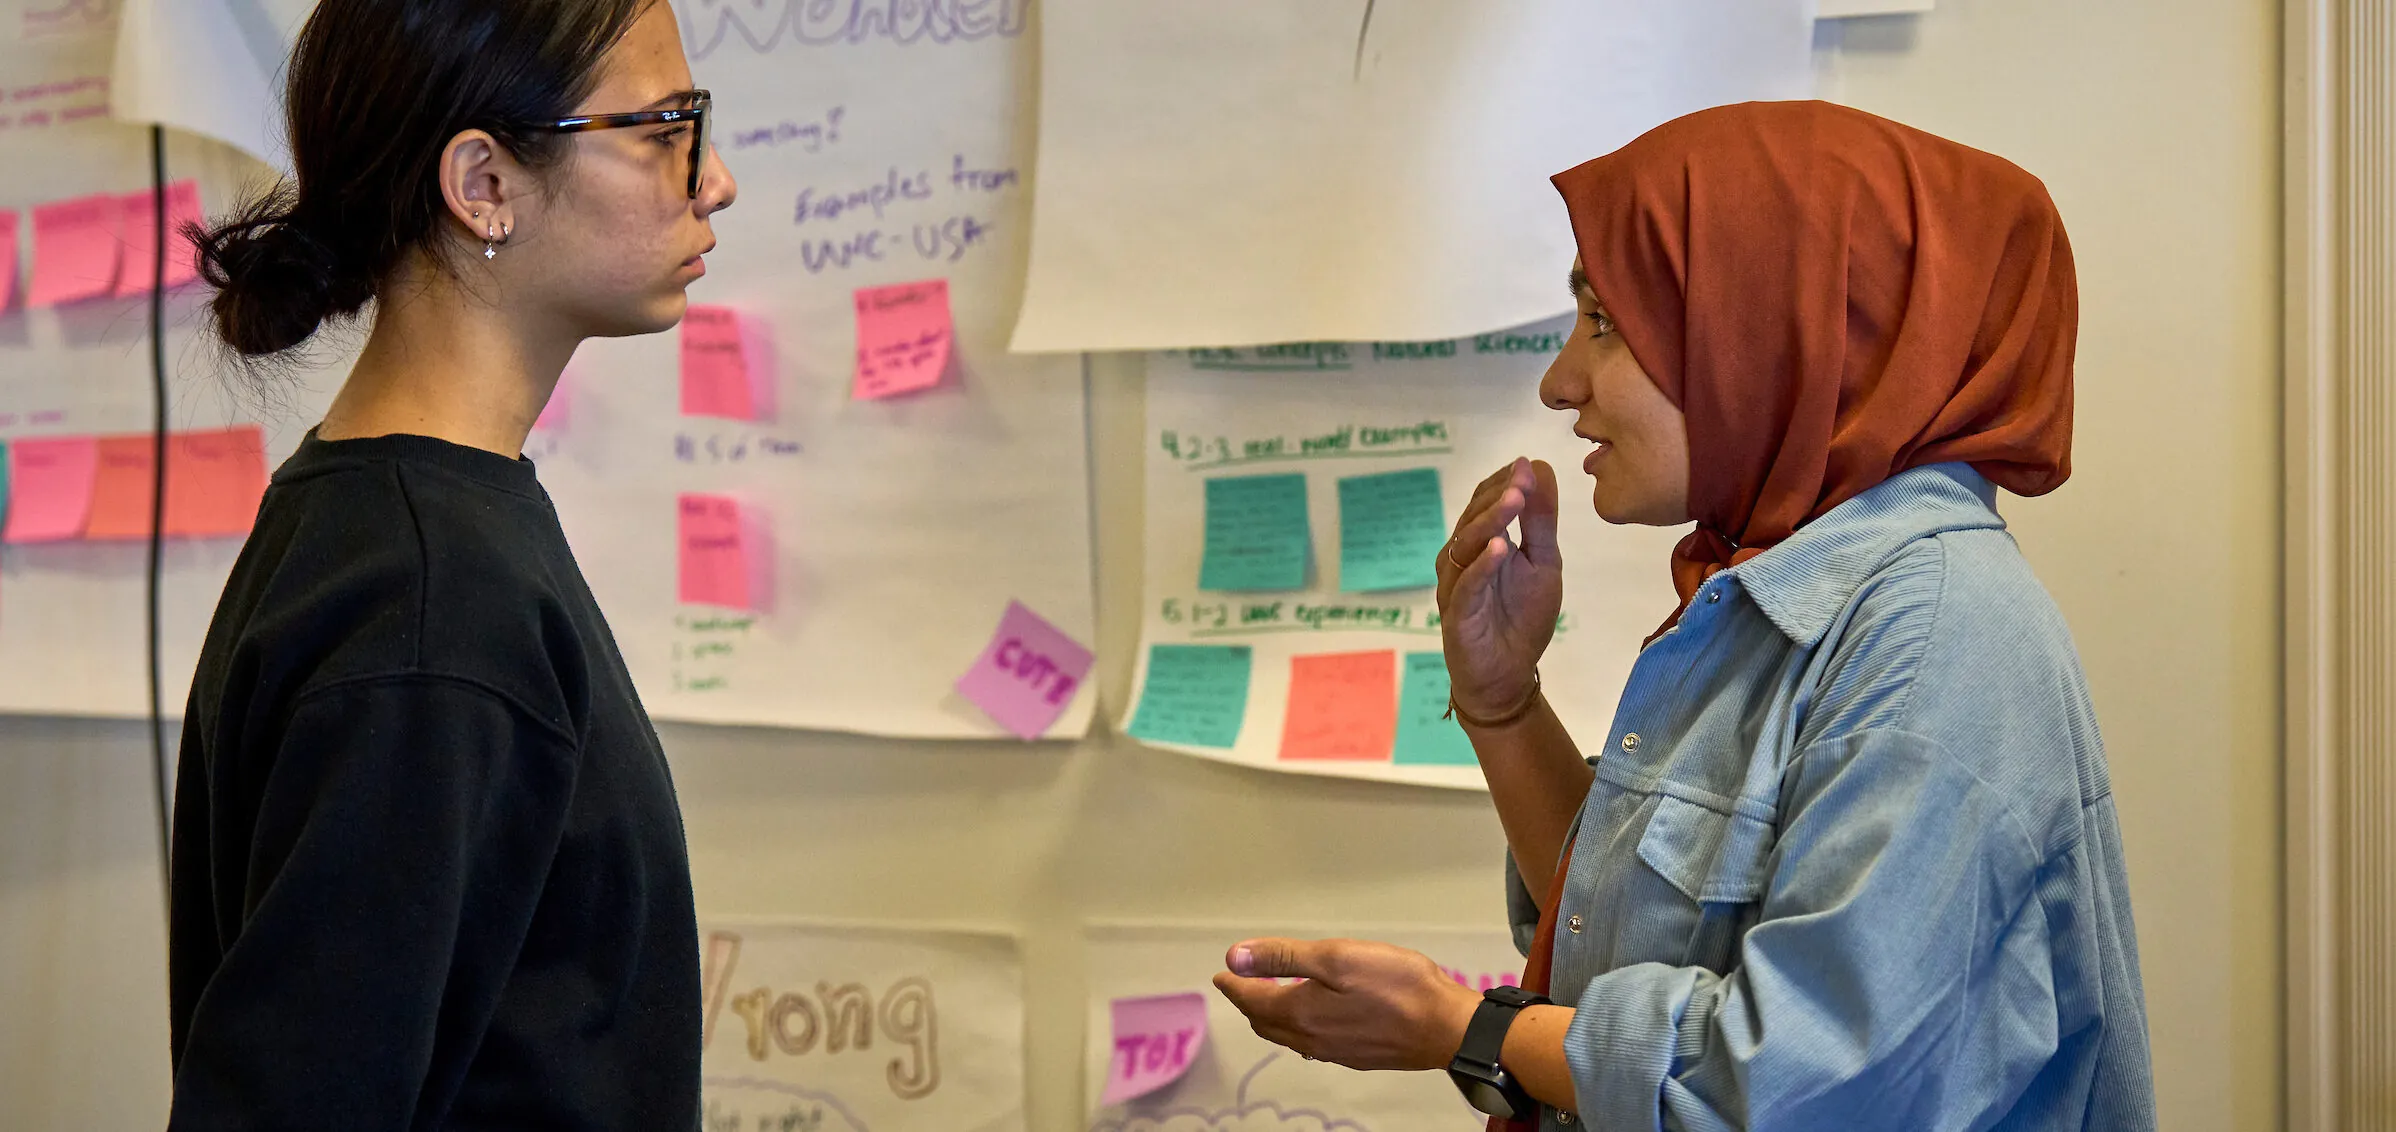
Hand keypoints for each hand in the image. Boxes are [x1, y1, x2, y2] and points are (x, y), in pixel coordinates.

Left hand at [1211, 938, 1482, 1071]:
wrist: (1447, 1027)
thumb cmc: (1398, 986)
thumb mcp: (1337, 957)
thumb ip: (1284, 957)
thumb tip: (1235, 958)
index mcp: (1301, 1012)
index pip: (1253, 1000)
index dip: (1234, 985)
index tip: (1222, 975)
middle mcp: (1312, 1038)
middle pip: (1267, 1023)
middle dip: (1249, 1003)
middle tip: (1241, 984)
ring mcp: (1336, 1051)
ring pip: (1290, 1036)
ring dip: (1272, 1017)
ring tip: (1269, 998)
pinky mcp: (1358, 1055)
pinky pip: (1313, 1044)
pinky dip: (1298, 1028)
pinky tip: (1310, 1020)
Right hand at [1436, 458, 1562, 717]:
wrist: (1508, 675)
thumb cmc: (1522, 618)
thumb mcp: (1543, 562)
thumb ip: (1540, 520)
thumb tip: (1541, 468)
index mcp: (1481, 541)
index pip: (1484, 500)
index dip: (1503, 481)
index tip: (1528, 464)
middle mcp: (1461, 558)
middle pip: (1472, 517)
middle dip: (1498, 495)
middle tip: (1522, 477)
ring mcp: (1455, 585)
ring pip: (1465, 545)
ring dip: (1490, 521)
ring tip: (1514, 500)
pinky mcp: (1456, 614)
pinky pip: (1466, 585)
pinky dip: (1481, 565)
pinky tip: (1499, 548)